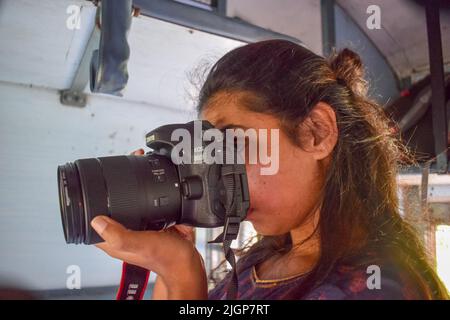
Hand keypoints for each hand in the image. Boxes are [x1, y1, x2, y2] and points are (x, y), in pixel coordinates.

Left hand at [90, 149, 206, 298]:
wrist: (189, 260)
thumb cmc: (166, 258)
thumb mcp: (140, 244)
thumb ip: (119, 234)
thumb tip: (97, 220)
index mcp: (115, 240)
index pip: (94, 221)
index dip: (91, 205)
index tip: (93, 187)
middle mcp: (126, 232)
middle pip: (112, 208)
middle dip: (112, 190)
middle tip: (115, 171)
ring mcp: (141, 225)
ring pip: (131, 203)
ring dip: (131, 188)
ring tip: (133, 168)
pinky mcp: (156, 220)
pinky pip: (149, 203)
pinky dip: (150, 192)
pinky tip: (152, 183)